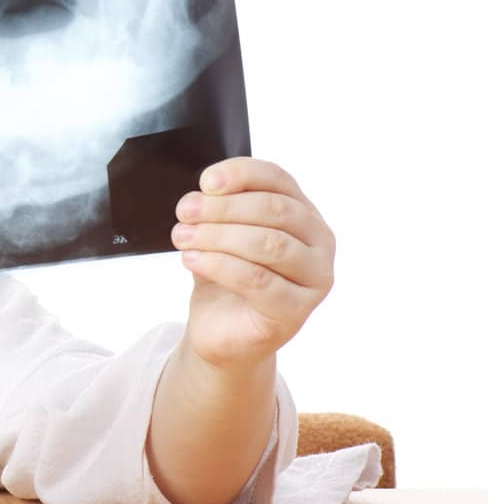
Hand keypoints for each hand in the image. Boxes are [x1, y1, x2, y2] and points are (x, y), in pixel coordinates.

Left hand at [170, 156, 335, 370]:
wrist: (222, 330)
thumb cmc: (225, 274)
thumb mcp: (221, 232)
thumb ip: (222, 207)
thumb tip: (207, 191)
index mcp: (304, 213)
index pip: (278, 179)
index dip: (241, 174)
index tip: (206, 181)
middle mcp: (319, 242)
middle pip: (274, 210)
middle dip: (222, 207)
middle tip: (185, 211)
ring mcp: (315, 278)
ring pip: (268, 244)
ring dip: (217, 236)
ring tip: (183, 237)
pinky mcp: (297, 310)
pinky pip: (258, 280)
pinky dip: (219, 265)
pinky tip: (193, 260)